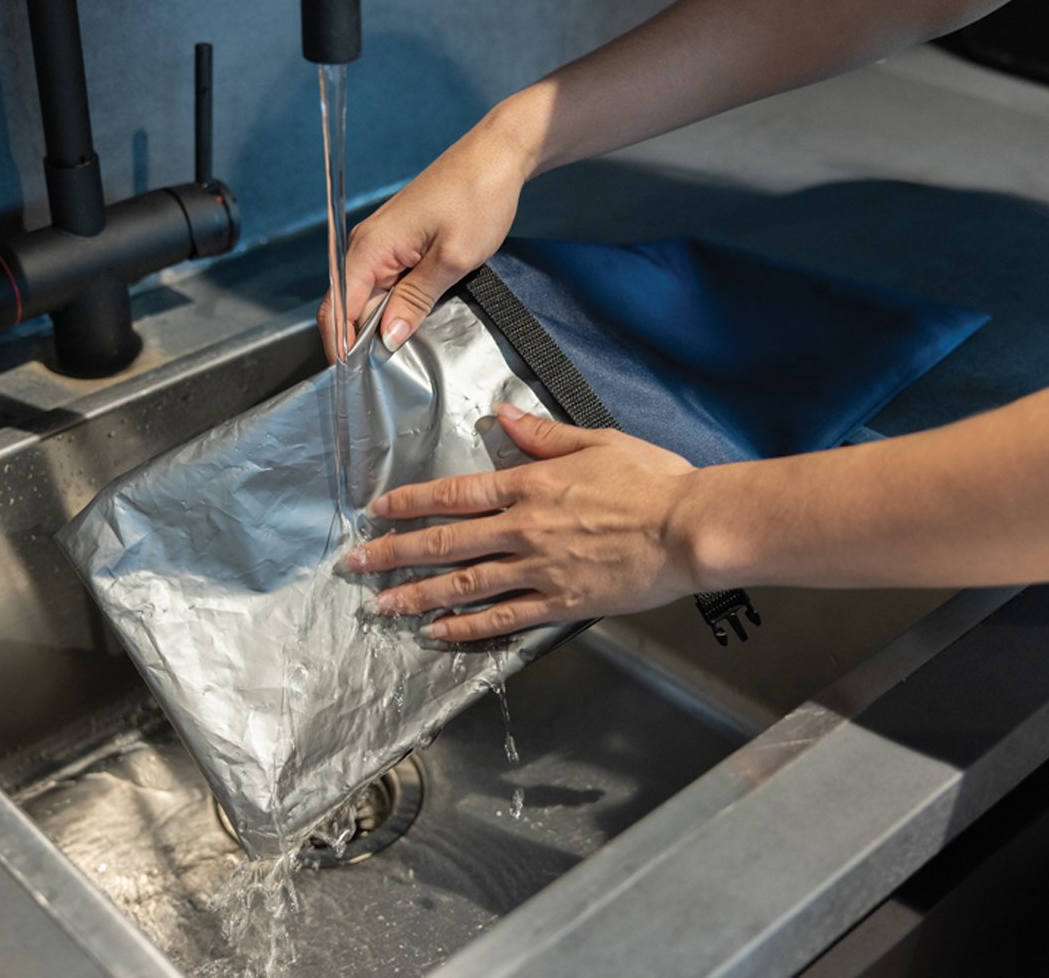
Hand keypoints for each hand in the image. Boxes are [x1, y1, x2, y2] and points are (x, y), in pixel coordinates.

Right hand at [318, 111, 534, 360]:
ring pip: (366, 297)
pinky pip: (383, 283)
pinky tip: (408, 324)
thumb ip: (416, 300)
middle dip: (356, 342)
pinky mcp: (398, 243)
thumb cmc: (477, 196)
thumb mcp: (452, 258)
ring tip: (394, 358)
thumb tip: (388, 337)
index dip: (340, 346)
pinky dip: (390, 307)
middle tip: (379, 377)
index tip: (354, 379)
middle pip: (346, 306)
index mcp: (370, 247)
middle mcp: (366, 244)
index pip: (337, 308)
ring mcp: (381, 243)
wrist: (497, 157)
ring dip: (375, 326)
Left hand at [341, 403, 701, 641]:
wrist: (689, 529)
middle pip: (446, 542)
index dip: (411, 503)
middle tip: (358, 565)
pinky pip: (503, 619)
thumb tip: (504, 415)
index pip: (455, 493)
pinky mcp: (560, 604)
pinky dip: (467, 628)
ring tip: (384, 606)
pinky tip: (438, 632)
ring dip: (419, 594)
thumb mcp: (597, 441)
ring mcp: (539, 570)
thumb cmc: (653, 481)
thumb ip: (544, 433)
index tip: (378, 511)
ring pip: (465, 584)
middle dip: (396, 553)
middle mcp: (524, 529)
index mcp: (531, 485)